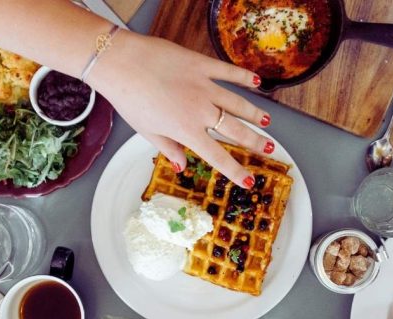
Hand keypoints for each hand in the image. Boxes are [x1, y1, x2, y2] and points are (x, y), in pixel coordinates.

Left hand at [91, 32, 272, 188]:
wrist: (122, 63)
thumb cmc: (129, 99)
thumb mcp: (146, 131)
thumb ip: (168, 148)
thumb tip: (181, 166)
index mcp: (187, 131)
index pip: (218, 156)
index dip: (235, 171)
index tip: (249, 182)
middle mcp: (201, 111)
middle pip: (236, 130)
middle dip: (255, 141)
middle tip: (270, 149)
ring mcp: (204, 86)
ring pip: (237, 103)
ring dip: (254, 113)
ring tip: (266, 121)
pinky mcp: (201, 65)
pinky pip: (228, 72)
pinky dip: (244, 77)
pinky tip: (257, 82)